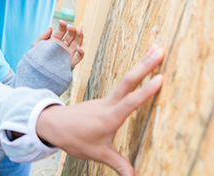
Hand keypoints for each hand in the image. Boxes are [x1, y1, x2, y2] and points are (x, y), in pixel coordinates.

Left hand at [35, 45, 164, 175]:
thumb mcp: (97, 154)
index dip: (146, 91)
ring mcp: (106, 99)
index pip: (130, 102)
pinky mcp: (104, 99)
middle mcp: (109, 104)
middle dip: (145, 65)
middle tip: (160, 49)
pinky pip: (123, 85)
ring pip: (126, 80)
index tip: (160, 77)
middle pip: (129, 81)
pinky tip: (143, 68)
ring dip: (141, 65)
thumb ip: (118, 164)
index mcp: (109, 117)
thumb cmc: (74, 138)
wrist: (53, 125)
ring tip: (156, 51)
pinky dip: (135, 75)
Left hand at [36, 21, 84, 67]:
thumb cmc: (35, 59)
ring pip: (77, 44)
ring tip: (80, 30)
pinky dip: (81, 53)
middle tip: (70, 27)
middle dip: (72, 30)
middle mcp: (62, 47)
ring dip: (79, 36)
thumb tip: (51, 28)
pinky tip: (79, 48)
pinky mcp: (69, 63)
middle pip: (71, 36)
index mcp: (55, 41)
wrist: (36, 73)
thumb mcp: (37, 46)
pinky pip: (78, 58)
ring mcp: (67, 54)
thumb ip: (42, 36)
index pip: (61, 31)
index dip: (62, 26)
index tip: (61, 22)